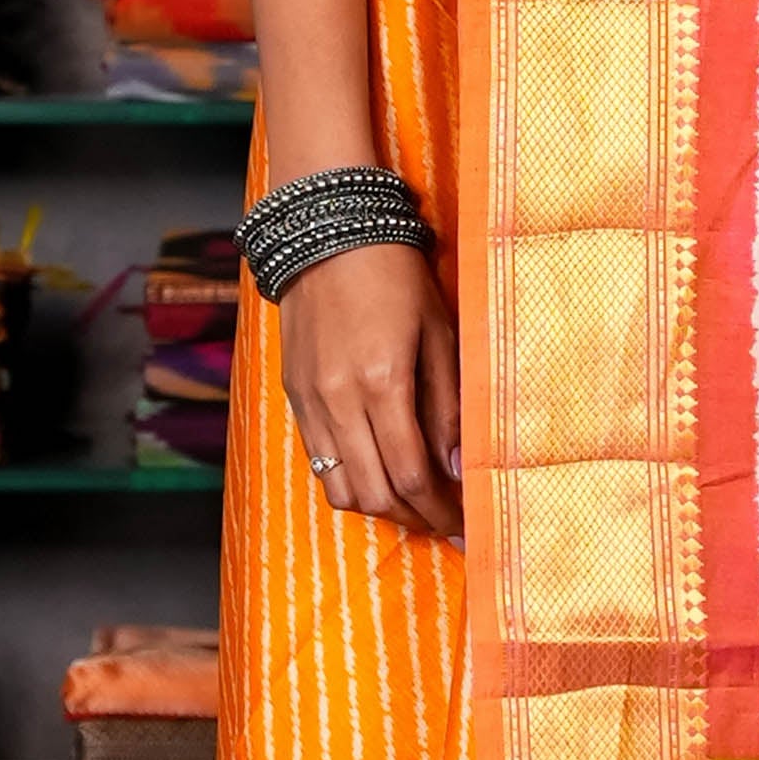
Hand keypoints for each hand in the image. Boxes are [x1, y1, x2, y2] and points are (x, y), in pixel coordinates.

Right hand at [281, 241, 462, 542]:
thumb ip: (448, 407)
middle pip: (375, 494)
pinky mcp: (294, 396)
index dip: (440, 509)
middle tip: (444, 522)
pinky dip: (349, 480)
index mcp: (383, 383)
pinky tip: (377, 473)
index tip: (464, 525)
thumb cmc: (396, 277)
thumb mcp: (440, 334)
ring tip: (412, 503)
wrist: (328, 234)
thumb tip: (458, 468)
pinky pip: (318, 461)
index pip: (412, 475)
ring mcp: (310, 401)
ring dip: (379, 507)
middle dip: (414, 518)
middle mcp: (340, 400)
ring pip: (340, 488)